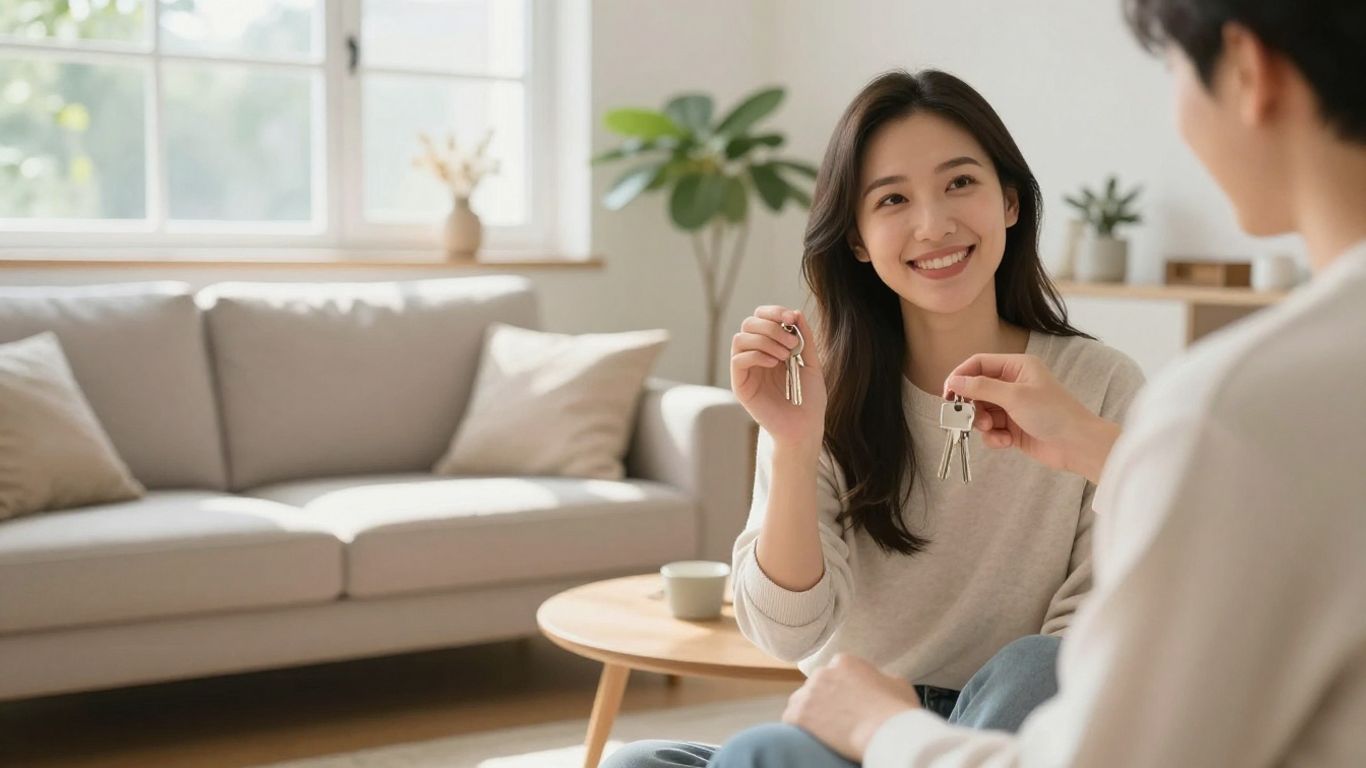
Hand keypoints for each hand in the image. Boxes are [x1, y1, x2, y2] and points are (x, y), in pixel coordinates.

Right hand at [730, 305, 826, 449]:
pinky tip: (774, 363)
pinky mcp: (740, 385)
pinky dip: (757, 355)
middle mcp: (755, 355)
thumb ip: (804, 338)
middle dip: (771, 327)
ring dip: (765, 340)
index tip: (792, 318)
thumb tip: (796, 312)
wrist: (804, 426)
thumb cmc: (808, 398)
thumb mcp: (811, 362)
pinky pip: (738, 359)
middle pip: (749, 323)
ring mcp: (746, 370)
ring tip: (785, 355)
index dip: (774, 312)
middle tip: (792, 343)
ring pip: (740, 338)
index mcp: (771, 347)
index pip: (761, 317)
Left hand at [781, 653, 919, 761]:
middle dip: (824, 699)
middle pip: (816, 685)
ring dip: (809, 712)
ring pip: (801, 700)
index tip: (847, 703)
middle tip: (836, 718)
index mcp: (844, 662)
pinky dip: (798, 727)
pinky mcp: (800, 714)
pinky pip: (790, 718)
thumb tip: (879, 681)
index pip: (834, 672)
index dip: (841, 689)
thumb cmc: (897, 710)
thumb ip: (881, 678)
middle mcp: (822, 672)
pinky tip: (811, 736)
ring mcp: (809, 693)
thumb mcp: (898, 684)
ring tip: (824, 729)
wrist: (885, 733)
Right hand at [944, 353, 1120, 483]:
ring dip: (982, 423)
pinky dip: (994, 437)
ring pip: (981, 412)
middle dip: (971, 405)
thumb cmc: (1054, 413)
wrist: (1077, 445)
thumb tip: (954, 381)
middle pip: (977, 389)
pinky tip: (1007, 442)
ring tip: (992, 430)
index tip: (947, 393)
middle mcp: (1014, 384)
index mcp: (1017, 367)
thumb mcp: (1014, 396)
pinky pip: (991, 430)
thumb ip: (981, 387)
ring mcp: (1013, 407)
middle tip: (967, 418)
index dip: (961, 376)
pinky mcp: (1013, 427)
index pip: (979, 363)